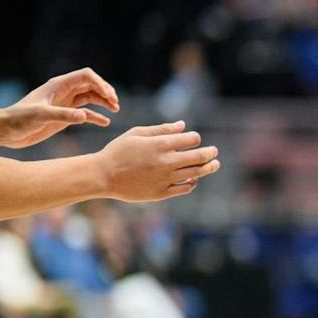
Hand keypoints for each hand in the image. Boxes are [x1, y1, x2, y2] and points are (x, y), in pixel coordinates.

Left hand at [0, 68, 119, 147]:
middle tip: (115, 104)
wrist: (6, 131)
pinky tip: (105, 123)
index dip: (100, 84)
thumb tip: (84, 116)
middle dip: (105, 92)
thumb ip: (63, 115)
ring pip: (90, 97)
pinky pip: (85, 113)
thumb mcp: (40, 116)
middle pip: (91, 85)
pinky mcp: (64, 116)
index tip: (109, 97)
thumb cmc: (19, 120)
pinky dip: (96, 116)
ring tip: (115, 110)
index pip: (85, 76)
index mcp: (58, 86)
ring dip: (104, 102)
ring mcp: (65, 104)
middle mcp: (63, 92)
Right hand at [96, 122, 219, 201]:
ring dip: (208, 168)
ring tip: (214, 164)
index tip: (194, 139)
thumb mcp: (137, 134)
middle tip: (214, 152)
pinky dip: (193, 183)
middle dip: (210, 153)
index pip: (191, 139)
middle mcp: (166, 162)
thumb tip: (183, 125)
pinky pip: (185, 188)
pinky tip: (194, 179)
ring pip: (196, 173)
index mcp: (160, 144)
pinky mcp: (162, 192)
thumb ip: (162, 129)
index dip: (195, 138)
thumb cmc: (118, 151)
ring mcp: (165, 178)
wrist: (103, 175)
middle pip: (199, 157)